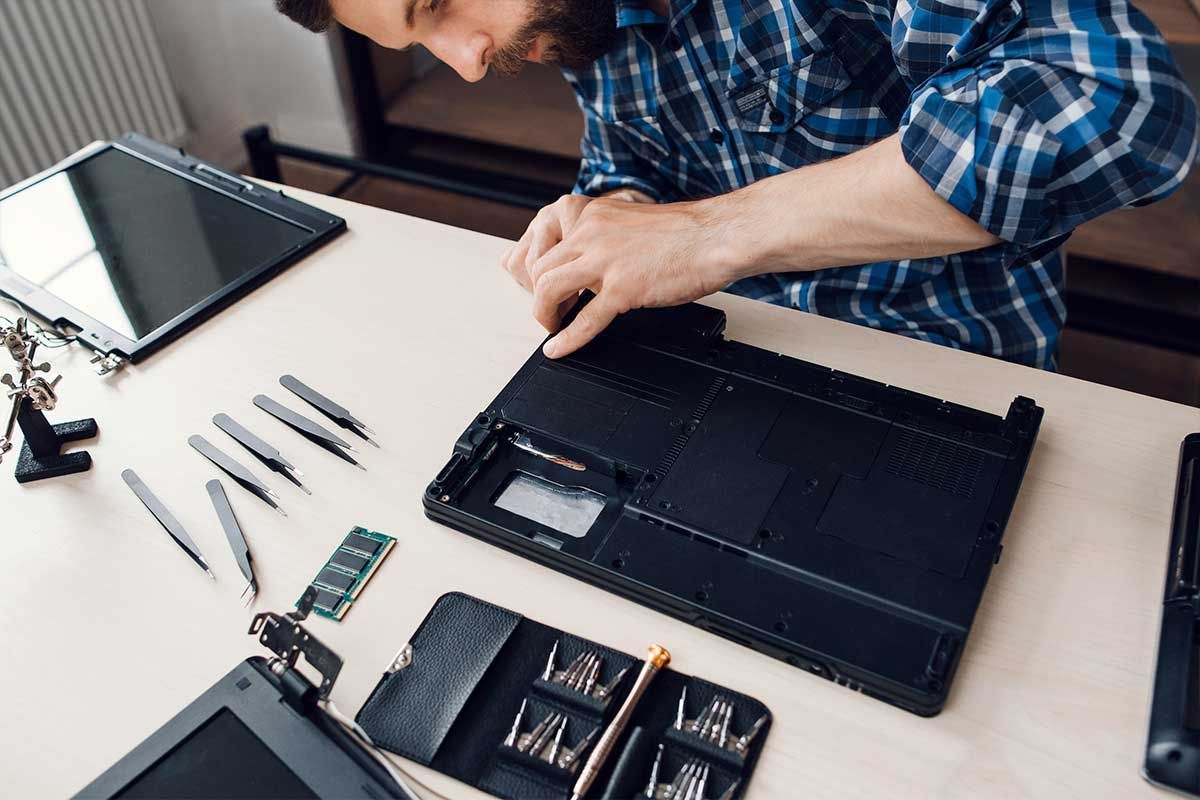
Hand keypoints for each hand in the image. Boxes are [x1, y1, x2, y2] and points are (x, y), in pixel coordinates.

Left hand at [514, 196, 730, 358]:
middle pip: (539, 268)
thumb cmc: (681, 234)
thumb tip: (582, 265)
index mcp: (591, 215)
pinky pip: (583, 319)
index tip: (545, 287)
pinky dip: (567, 340)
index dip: (538, 272)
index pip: (543, 243)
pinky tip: (559, 349)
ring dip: (545, 314)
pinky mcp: (622, 288)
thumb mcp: (626, 223)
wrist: (714, 237)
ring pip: (548, 289)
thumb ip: (600, 239)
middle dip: (539, 295)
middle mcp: (591, 233)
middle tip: (551, 311)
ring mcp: (604, 261)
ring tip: (554, 326)